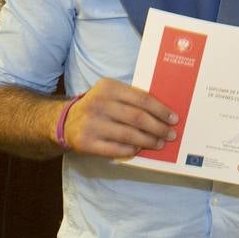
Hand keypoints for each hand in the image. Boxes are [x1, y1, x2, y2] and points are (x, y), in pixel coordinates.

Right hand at [64, 77, 178, 157]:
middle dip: (158, 127)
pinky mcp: (86, 142)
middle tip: (171, 134)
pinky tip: (139, 149)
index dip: (160, 110)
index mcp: (108, 87)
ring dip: (149, 141)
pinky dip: (131, 150)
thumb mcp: (110, 94)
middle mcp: (99, 104)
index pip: (142, 99)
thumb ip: (132, 99)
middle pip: (137, 118)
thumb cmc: (98, 107)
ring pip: (129, 135)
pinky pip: (116, 149)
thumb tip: (163, 113)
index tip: (174, 118)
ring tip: (160, 143)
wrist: (64, 121)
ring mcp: (92, 124)